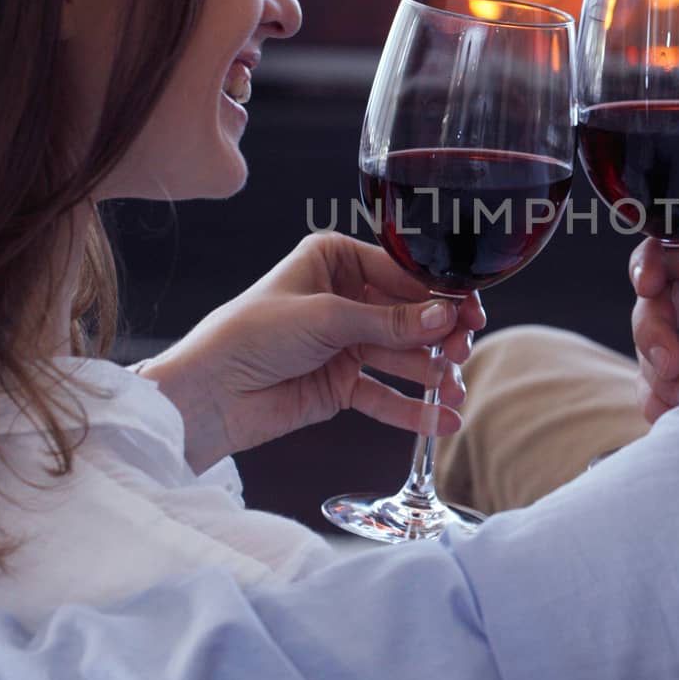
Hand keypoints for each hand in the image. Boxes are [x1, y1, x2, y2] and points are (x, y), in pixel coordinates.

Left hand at [137, 232, 486, 472]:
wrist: (208, 394)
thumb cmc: (249, 335)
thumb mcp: (325, 318)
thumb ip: (389, 322)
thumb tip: (445, 317)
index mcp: (334, 259)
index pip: (401, 273)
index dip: (438, 295)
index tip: (469, 313)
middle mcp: (343, 296)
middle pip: (408, 316)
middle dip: (439, 337)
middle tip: (460, 354)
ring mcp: (344, 342)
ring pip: (403, 356)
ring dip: (432, 375)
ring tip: (455, 392)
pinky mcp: (341, 383)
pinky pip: (385, 394)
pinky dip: (413, 408)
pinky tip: (441, 420)